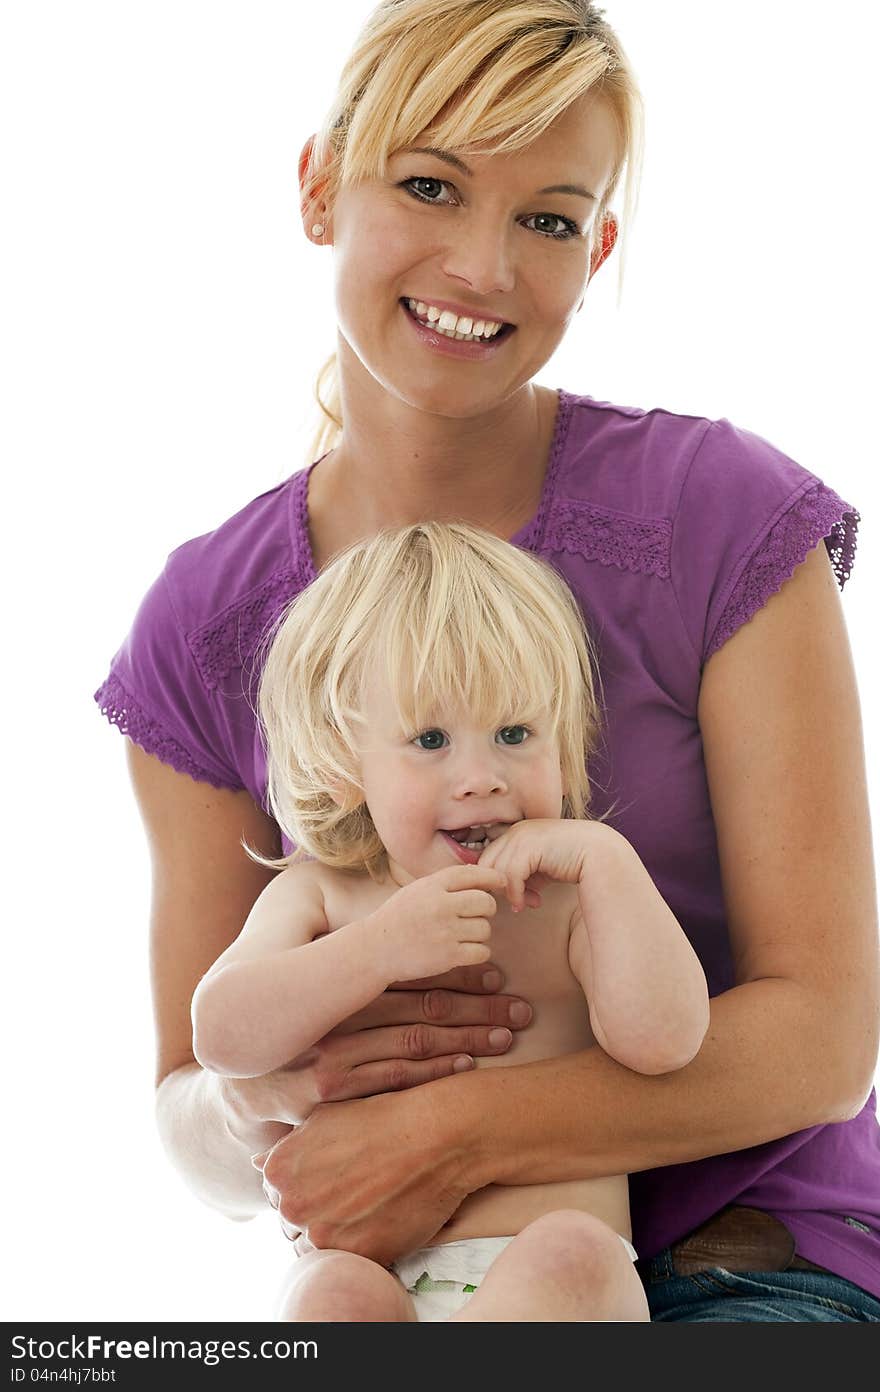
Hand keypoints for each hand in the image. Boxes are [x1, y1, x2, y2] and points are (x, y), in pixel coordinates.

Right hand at [216, 962, 532, 1146]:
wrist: (242, 1083)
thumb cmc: (297, 1035)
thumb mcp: (327, 999)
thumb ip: (368, 980)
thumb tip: (420, 951)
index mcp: (346, 989)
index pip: (414, 977)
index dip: (460, 976)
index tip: (500, 976)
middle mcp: (343, 1019)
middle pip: (424, 1008)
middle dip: (479, 1009)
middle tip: (523, 1010)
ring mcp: (337, 1058)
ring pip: (415, 1044)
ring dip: (468, 1040)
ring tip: (509, 1037)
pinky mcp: (330, 1095)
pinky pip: (393, 1081)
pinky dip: (434, 1074)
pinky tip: (468, 1067)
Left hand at [255, 1082, 476, 1264]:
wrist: (434, 1135)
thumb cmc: (381, 1118)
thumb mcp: (324, 1118)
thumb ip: (287, 1146)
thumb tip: (256, 1161)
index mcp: (278, 1171)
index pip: (277, 1197)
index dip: (305, 1189)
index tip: (330, 1181)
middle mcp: (292, 1206)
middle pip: (293, 1225)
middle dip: (316, 1214)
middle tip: (350, 1195)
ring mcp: (323, 1235)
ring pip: (316, 1249)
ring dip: (334, 1236)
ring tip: (365, 1210)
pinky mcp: (357, 1256)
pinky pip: (348, 1264)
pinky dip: (362, 1249)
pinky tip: (379, 1222)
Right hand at [369, 864, 507, 979]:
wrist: (375, 949)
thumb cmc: (399, 918)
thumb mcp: (417, 891)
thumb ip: (446, 883)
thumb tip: (484, 876)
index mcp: (431, 886)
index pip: (472, 874)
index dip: (492, 876)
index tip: (500, 882)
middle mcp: (440, 906)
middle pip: (485, 902)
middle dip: (486, 909)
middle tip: (476, 915)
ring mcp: (445, 932)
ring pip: (485, 929)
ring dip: (479, 933)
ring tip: (462, 935)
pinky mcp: (448, 957)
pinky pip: (482, 951)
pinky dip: (478, 952)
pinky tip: (465, 951)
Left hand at [479, 818, 591, 910]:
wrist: (599, 854)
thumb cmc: (570, 863)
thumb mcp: (540, 870)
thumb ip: (520, 876)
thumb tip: (501, 892)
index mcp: (515, 833)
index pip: (487, 859)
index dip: (495, 881)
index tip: (514, 898)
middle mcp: (514, 831)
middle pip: (485, 864)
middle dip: (498, 888)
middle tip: (518, 904)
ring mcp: (521, 836)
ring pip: (496, 871)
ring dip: (509, 894)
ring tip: (526, 905)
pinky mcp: (529, 845)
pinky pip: (510, 874)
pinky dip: (516, 894)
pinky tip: (531, 904)